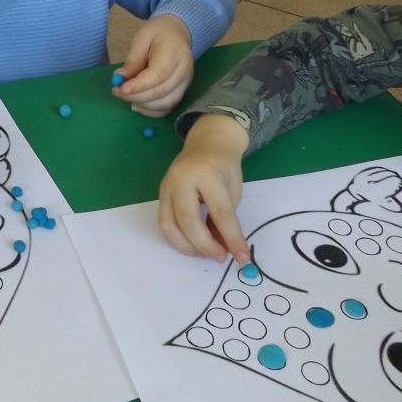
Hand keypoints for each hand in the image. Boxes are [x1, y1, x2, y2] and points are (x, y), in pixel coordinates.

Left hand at [113, 15, 194, 116]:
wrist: (177, 34)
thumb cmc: (157, 34)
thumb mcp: (141, 39)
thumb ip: (133, 60)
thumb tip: (120, 78)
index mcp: (174, 54)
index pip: (158, 75)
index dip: (139, 85)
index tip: (121, 89)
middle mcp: (184, 72)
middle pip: (161, 92)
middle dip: (136, 96)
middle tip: (117, 92)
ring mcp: (185, 84)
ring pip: (166, 103)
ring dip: (143, 105)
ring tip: (126, 97)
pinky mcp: (182, 92)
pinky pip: (168, 108)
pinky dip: (151, 111)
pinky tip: (137, 105)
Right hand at [157, 113, 249, 264]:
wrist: (206, 144)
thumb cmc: (224, 167)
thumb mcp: (232, 190)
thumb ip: (226, 219)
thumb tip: (223, 249)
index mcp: (206, 174)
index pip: (220, 212)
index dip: (232, 238)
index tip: (242, 257)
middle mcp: (181, 179)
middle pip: (187, 221)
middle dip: (205, 246)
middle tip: (220, 257)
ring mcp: (166, 186)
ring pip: (169, 226)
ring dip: (187, 247)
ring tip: (206, 253)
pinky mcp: (160, 194)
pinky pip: (164, 223)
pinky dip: (178, 239)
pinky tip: (193, 244)